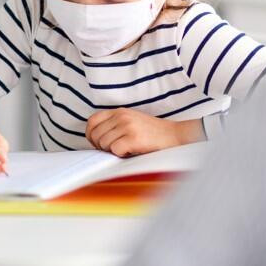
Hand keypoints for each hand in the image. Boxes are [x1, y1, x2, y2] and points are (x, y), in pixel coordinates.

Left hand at [86, 108, 203, 156]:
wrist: (174, 135)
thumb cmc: (152, 132)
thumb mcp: (131, 121)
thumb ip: (114, 124)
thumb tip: (95, 139)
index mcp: (119, 111)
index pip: (92, 121)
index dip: (90, 134)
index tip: (97, 143)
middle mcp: (121, 116)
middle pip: (95, 134)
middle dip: (100, 146)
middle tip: (112, 150)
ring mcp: (127, 126)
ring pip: (104, 144)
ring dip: (112, 151)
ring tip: (125, 149)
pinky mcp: (133, 138)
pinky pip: (115, 150)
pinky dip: (121, 154)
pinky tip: (131, 152)